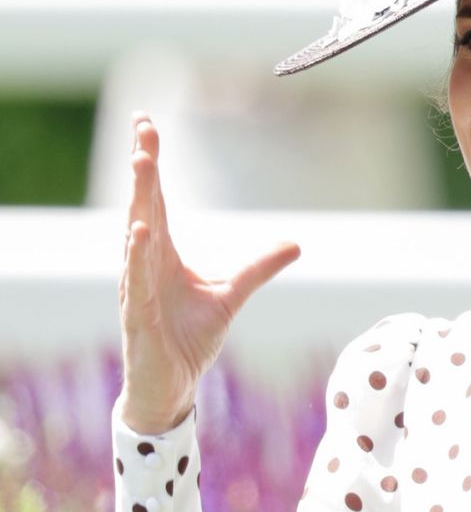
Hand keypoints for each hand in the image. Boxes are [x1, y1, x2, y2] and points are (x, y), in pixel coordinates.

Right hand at [120, 115, 300, 433]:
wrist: (171, 387)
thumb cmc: (189, 340)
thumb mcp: (231, 296)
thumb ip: (258, 268)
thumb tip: (294, 244)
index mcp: (162, 256)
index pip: (155, 201)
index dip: (150, 164)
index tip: (146, 124)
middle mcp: (144, 265)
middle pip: (143, 207)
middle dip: (143, 168)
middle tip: (143, 130)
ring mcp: (138, 289)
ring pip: (135, 237)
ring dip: (140, 200)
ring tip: (141, 163)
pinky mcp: (137, 317)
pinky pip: (136, 282)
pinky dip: (137, 256)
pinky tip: (139, 231)